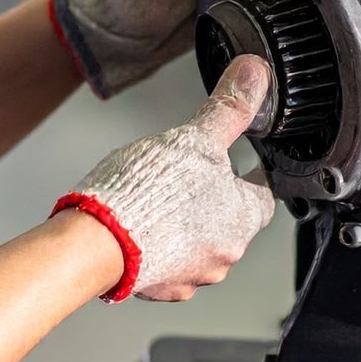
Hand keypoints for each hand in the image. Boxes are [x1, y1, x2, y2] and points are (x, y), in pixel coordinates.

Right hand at [54, 56, 278, 301]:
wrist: (98, 242)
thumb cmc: (149, 195)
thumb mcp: (194, 138)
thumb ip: (228, 108)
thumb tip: (254, 75)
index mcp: (242, 218)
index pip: (262, 196)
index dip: (250, 176)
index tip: (242, 165)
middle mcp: (224, 254)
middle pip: (230, 222)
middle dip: (212, 200)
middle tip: (190, 177)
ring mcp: (192, 276)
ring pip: (198, 245)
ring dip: (185, 226)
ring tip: (158, 199)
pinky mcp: (160, 287)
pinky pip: (167, 263)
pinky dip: (157, 245)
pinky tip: (138, 225)